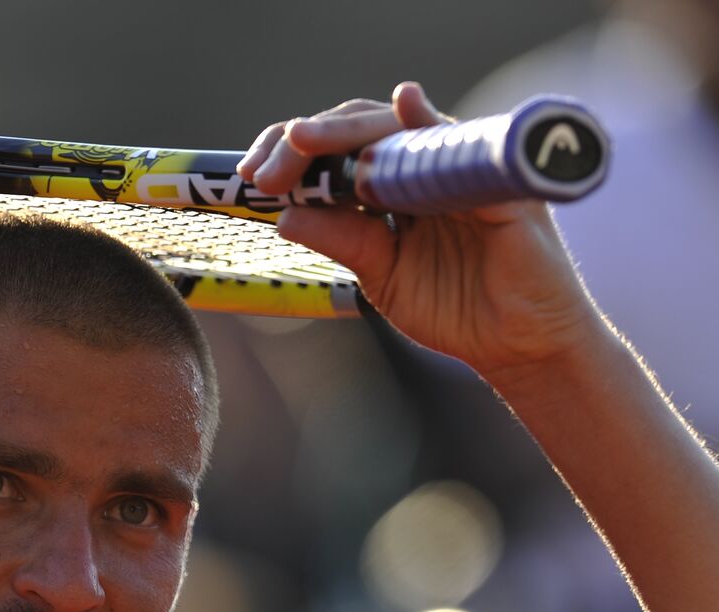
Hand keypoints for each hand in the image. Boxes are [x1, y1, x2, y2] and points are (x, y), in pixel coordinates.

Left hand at [237, 82, 602, 378]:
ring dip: (349, 130)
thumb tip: (286, 214)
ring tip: (304, 137)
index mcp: (393, 186)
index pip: (339, 150)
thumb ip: (343, 239)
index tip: (251, 177)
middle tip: (269, 167)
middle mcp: (426, 167)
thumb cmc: (454, 306)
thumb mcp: (381, 274)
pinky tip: (405, 110)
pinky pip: (464, 147)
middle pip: (362, 129)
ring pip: (401, 127)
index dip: (294, 153)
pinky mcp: (500, 184)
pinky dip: (431, 126)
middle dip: (308, 141)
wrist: (515, 345)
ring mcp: (463, 169)